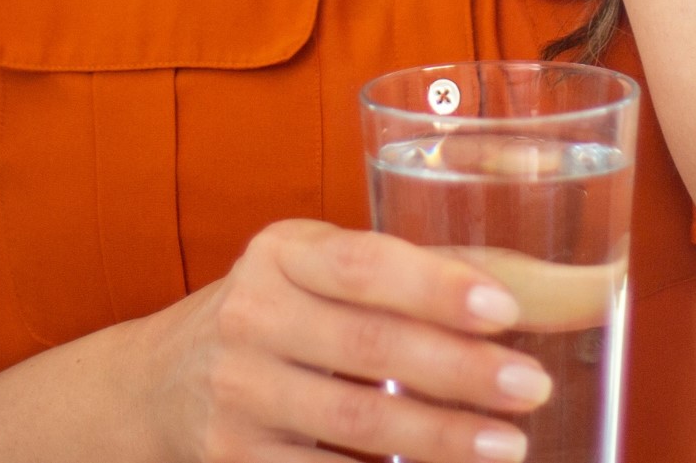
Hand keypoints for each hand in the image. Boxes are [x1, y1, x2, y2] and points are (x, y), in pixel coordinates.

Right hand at [149, 217, 549, 461]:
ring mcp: (240, 395)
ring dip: (439, 439)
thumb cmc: (278, 312)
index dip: (436, 287)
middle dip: (459, 370)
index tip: (506, 310)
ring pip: (355, 422)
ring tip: (507, 446)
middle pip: (368, 347)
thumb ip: (410, 273)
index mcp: (283, 252)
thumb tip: (539, 286)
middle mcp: (254, 315)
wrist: (156, 384)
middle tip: (531, 387)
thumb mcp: (318, 270)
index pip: (364, 265)